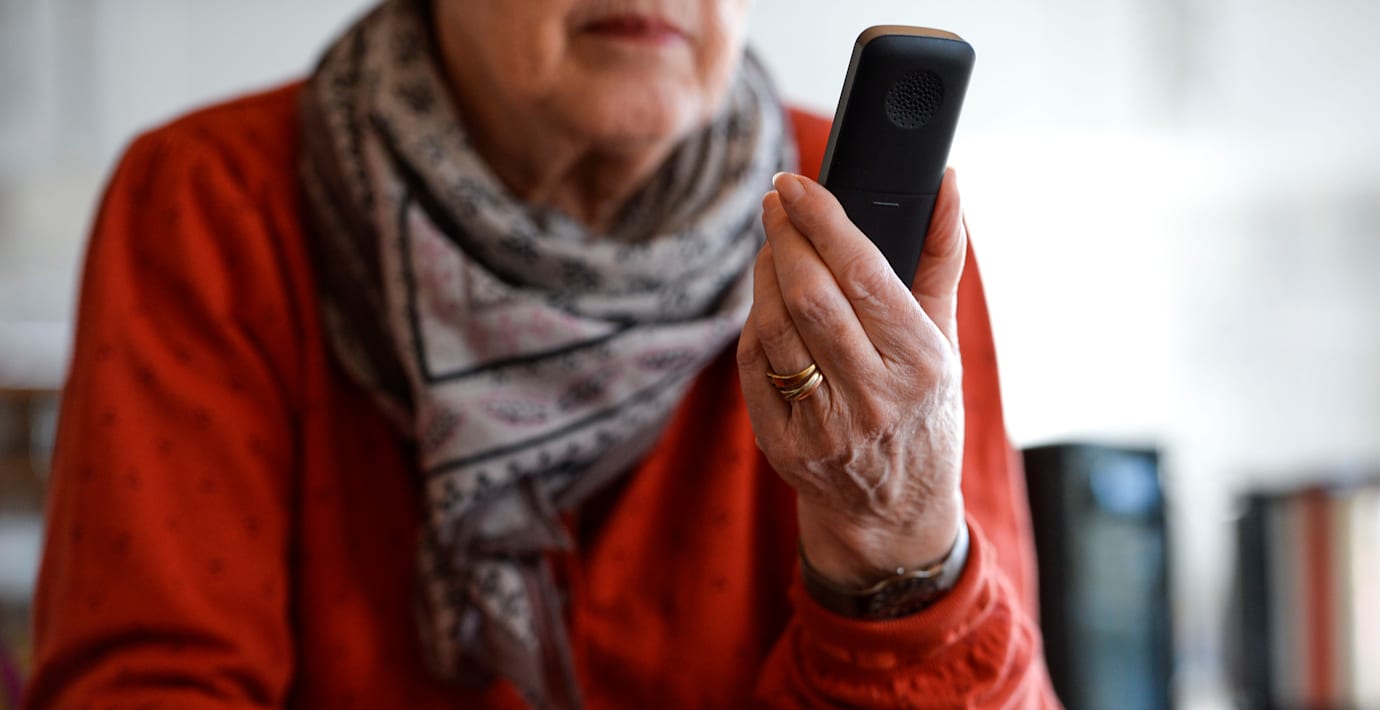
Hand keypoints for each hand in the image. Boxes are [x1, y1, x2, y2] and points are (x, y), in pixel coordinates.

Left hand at [737, 169, 967, 587]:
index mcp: (922, 364)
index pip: (865, 275)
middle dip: (786, 237)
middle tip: (777, 201)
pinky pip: (755, 364)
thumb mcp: (946, 339)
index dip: (824, 222)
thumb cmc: (922, 410)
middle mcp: (874, 398)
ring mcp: (825, 426)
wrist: (893, 510)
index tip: (797, 184)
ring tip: (774, 244)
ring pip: (774, 327)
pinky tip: (768, 300)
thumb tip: (947, 182)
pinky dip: (756, 321)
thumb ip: (943, 257)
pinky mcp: (783, 444)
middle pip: (810, 297)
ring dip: (765, 274)